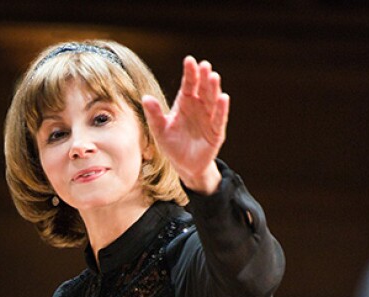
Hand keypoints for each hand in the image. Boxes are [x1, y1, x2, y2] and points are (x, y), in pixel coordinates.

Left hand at [142, 56, 228, 193]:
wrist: (185, 165)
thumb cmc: (172, 145)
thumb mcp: (160, 131)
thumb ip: (154, 115)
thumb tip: (145, 98)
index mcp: (184, 104)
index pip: (188, 85)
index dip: (189, 73)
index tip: (189, 60)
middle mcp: (199, 107)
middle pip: (202, 89)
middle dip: (203, 77)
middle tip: (204, 65)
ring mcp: (209, 118)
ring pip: (212, 100)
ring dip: (214, 89)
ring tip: (214, 77)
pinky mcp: (217, 132)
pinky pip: (219, 118)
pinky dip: (221, 109)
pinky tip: (223, 98)